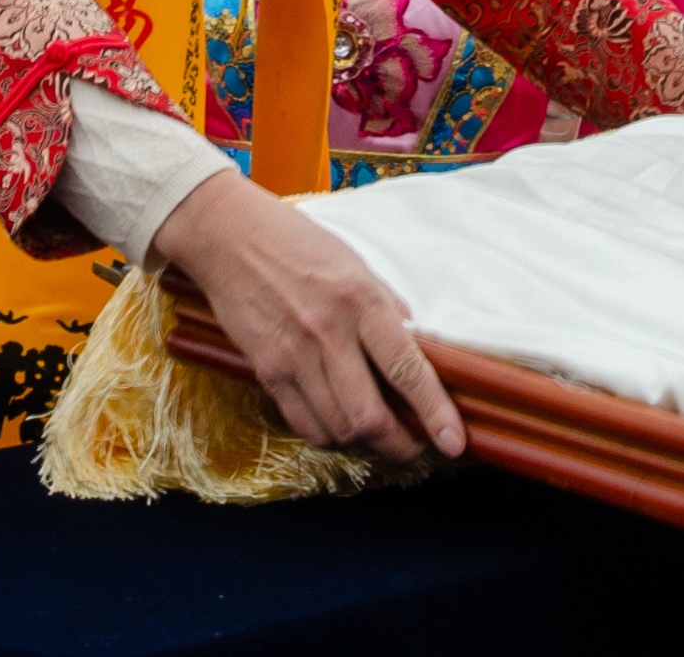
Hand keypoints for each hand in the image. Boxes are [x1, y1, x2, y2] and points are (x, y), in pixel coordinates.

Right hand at [152, 170, 465, 463]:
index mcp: (362, 300)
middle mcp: (330, 333)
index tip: (453, 442)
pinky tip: (340, 426)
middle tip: (414, 446)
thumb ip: (387, 308)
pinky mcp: (266, 370)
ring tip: (378, 435)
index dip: (435, 413)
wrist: (229, 236)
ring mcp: (295, 356)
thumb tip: (417, 347)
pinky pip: (304, 424)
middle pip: (370, 418)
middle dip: (400, 445)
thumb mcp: (356, 264)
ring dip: (365, 444)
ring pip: (338, 429)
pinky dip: (328, 437)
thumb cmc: (297, 243)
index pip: (407, 369)